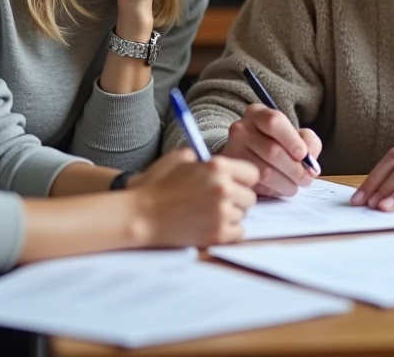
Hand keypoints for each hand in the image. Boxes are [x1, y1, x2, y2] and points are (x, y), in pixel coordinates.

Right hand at [130, 148, 259, 246]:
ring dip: (230, 215)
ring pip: (243, 215)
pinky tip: (211, 225)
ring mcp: (221, 213)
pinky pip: (238, 233)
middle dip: (237, 199)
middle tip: (218, 201)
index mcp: (217, 167)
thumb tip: (225, 165)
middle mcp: (223, 188)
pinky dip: (228, 231)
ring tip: (208, 213)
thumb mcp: (181, 158)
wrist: (140, 215)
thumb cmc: (157, 185)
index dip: (243, 179)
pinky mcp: (217, 234)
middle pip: (250, 197)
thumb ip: (206, 159)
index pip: (253, 174)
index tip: (235, 184)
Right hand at [220, 104, 320, 196]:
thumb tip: (310, 159)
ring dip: (286, 183)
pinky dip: (272, 190)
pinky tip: (278, 188)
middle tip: (306, 178)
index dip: (292, 140)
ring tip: (295, 186)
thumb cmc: (277, 143)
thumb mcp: (295, 135)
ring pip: (265, 171)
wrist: (248, 155)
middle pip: (272, 150)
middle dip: (295, 169)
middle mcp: (241, 129)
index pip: (274, 122)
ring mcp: (232, 150)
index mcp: (257, 113)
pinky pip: (256, 185)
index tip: (303, 155)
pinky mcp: (232, 173)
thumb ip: (308, 142)